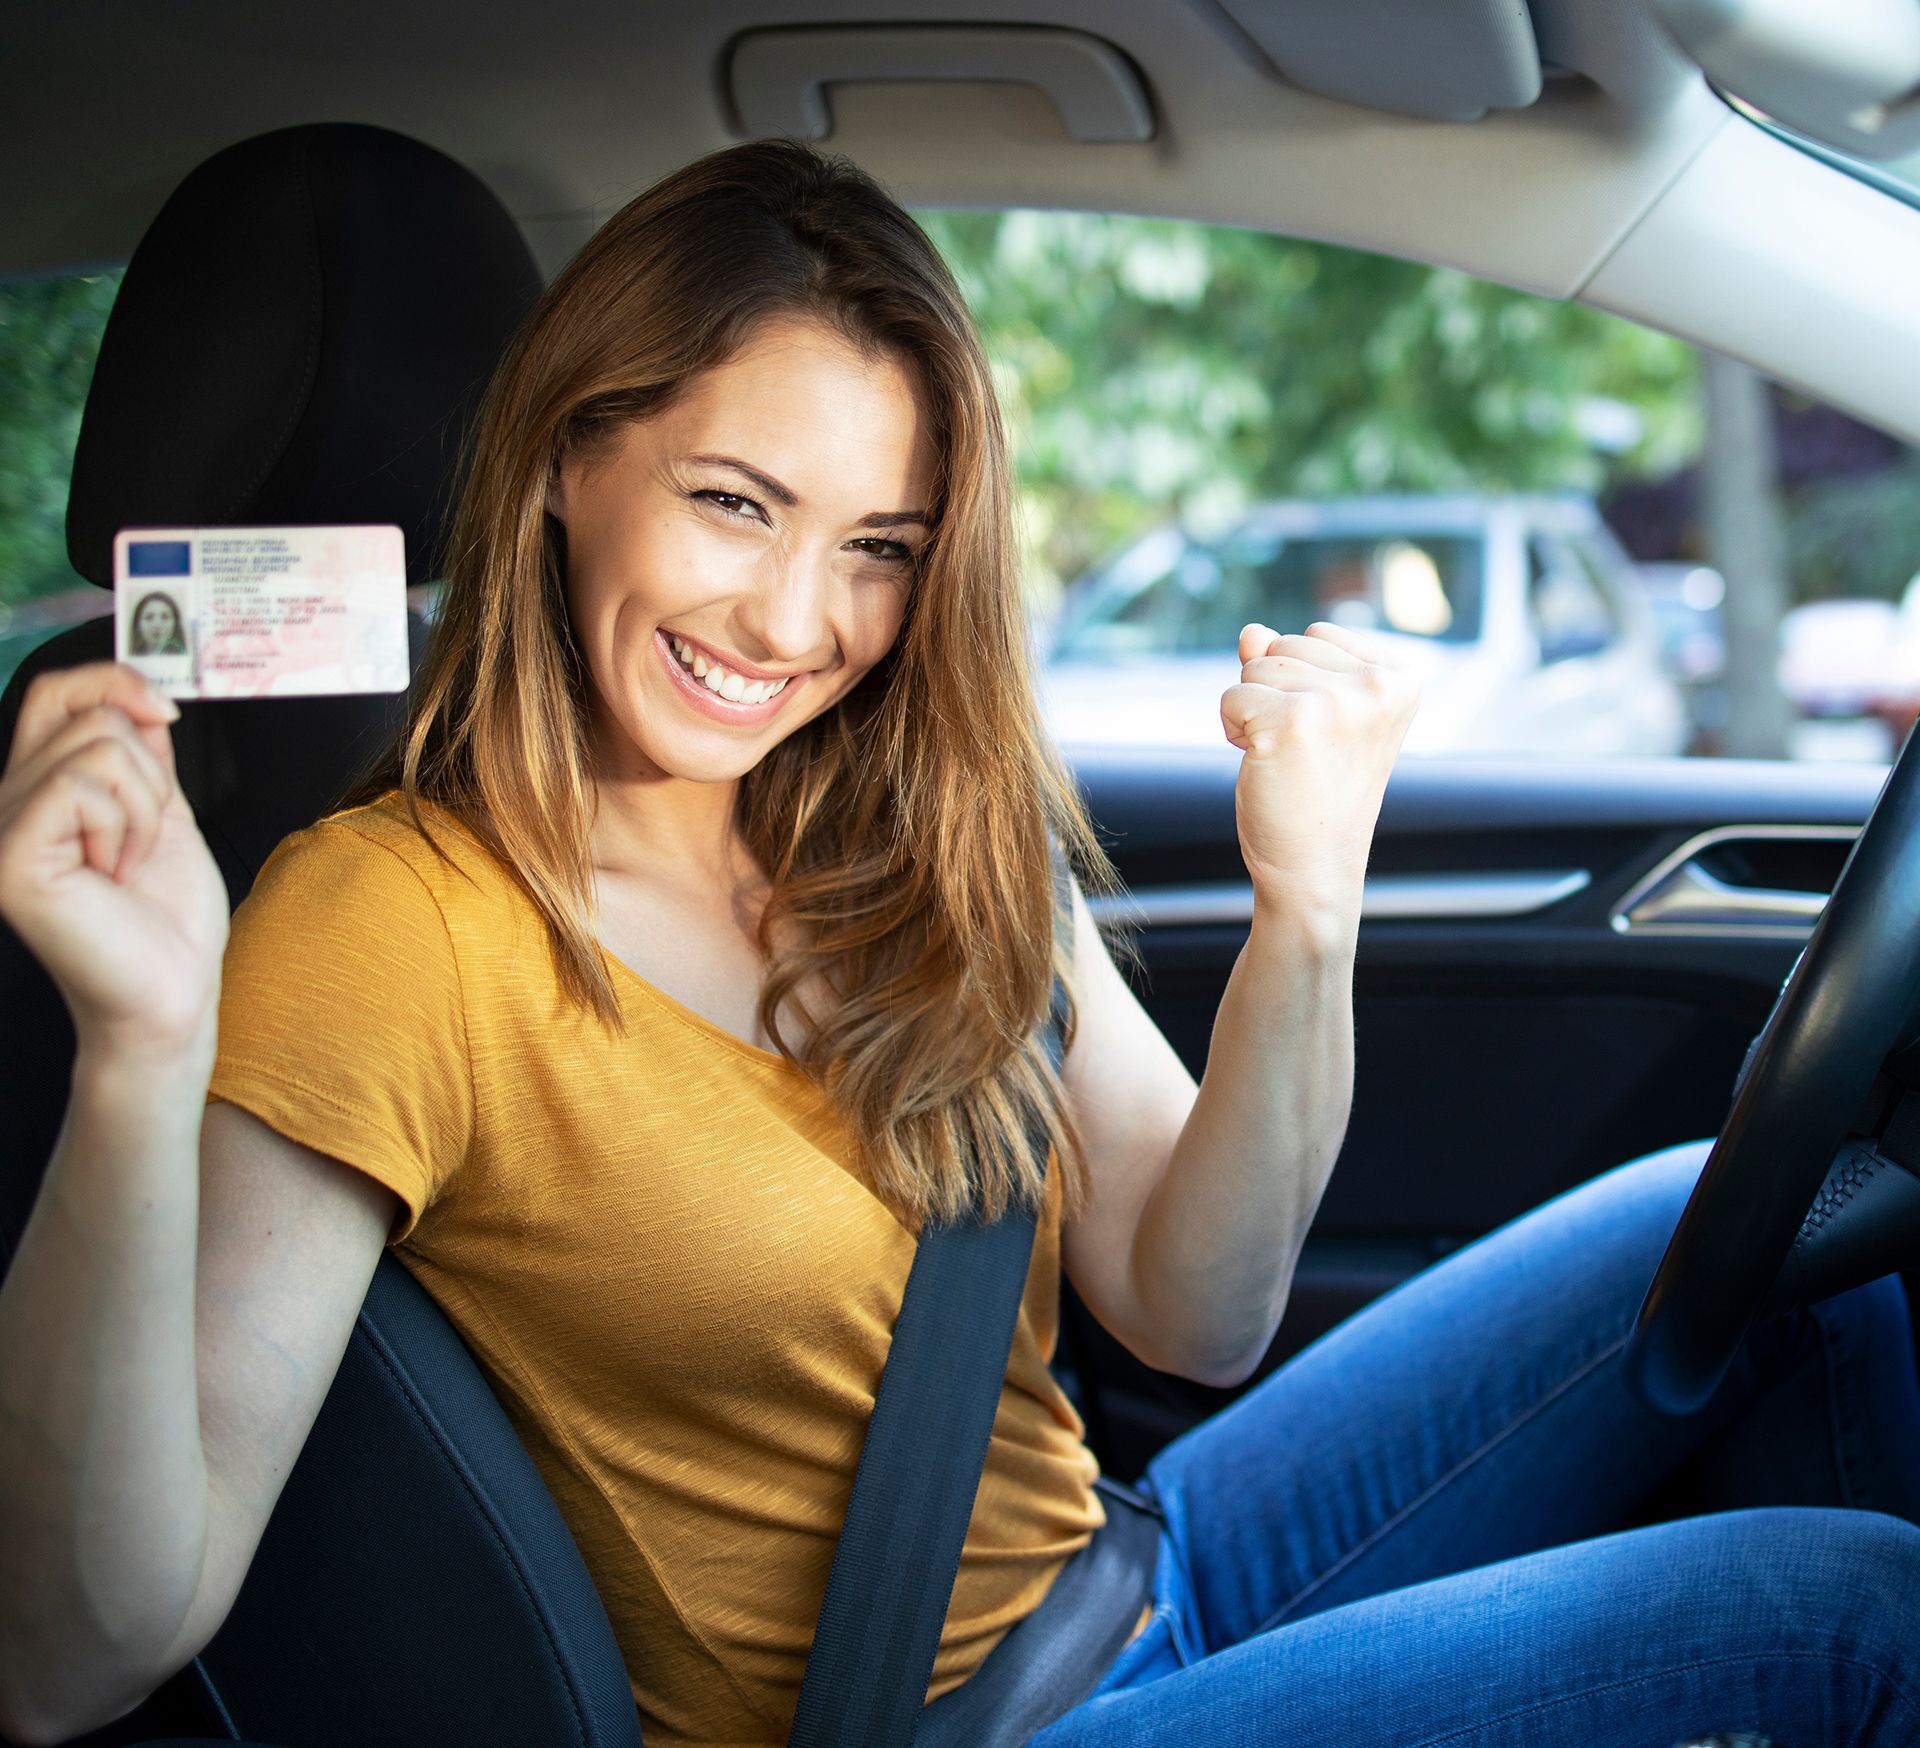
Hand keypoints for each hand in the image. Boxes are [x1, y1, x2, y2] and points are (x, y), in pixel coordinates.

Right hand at [0, 663, 228, 1057]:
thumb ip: (143, 756)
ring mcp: (0, 827)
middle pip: (89, 715)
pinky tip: (113, 874)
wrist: (171, 990)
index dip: (114, 681)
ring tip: (127, 862)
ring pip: (97, 748)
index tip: (167, 714)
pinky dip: (126, 826)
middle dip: (149, 772)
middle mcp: (5, 801)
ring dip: (144, 807)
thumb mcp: (162, 812)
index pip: (55, 692)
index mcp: (39, 787)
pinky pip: (83, 787)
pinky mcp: (9, 855)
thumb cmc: (167, 916)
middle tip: (143, 836)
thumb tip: (142, 697)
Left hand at [1221, 621, 1420, 923]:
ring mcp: (1336, 703)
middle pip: (1282, 646)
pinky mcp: (1291, 722)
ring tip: (1285, 759)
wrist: (1313, 867)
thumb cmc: (1315, 793)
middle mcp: (1377, 686)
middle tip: (1300, 751)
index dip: (1300, 681)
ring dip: (1252, 713)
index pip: (1316, 634)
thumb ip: (1288, 665)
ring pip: (1253, 668)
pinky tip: (1263, 765)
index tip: (1323, 733)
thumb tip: (1251, 631)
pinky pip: (1231, 697)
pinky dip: (1232, 730)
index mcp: (1399, 679)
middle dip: (1273, 693)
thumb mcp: (1316, 716)